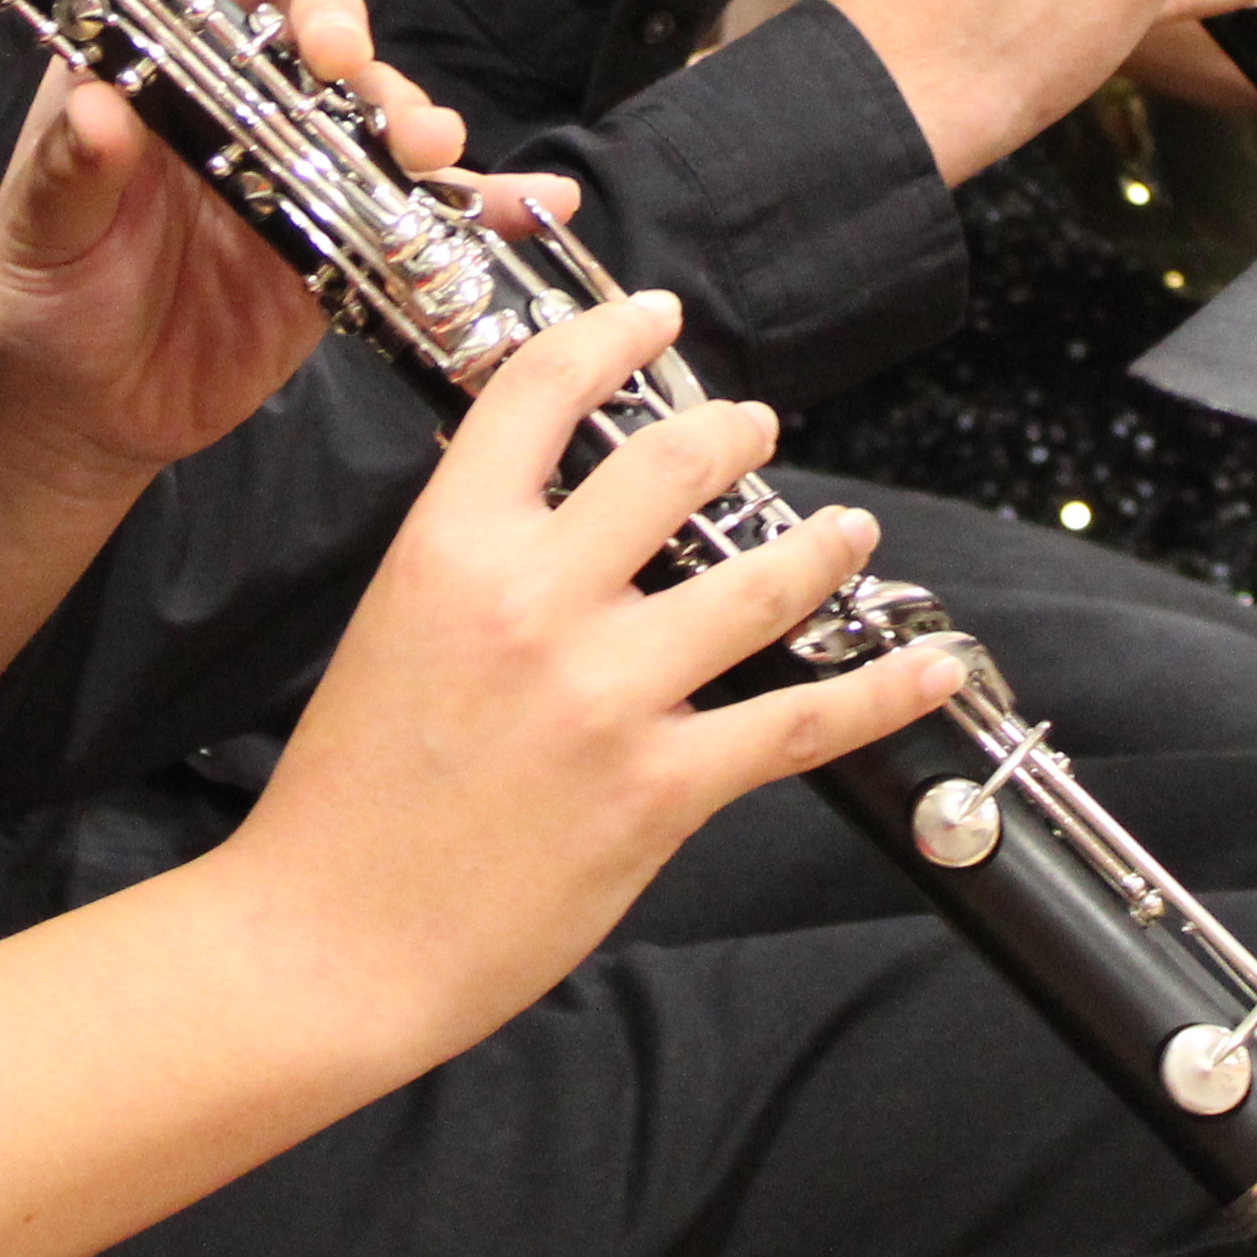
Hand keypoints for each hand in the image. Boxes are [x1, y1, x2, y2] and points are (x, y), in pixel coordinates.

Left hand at [0, 0, 519, 498]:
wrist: (88, 409)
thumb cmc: (46, 297)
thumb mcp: (41, 232)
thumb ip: (70, 169)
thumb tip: (96, 108)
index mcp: (148, 63)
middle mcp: (232, 92)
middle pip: (304, 13)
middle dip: (338, 21)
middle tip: (343, 62)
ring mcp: (298, 160)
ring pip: (372, 102)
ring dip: (410, 110)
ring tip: (426, 146)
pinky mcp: (344, 234)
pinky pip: (422, 208)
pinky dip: (484, 202)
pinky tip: (534, 202)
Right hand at [232, 285, 967, 1060]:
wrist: (328, 939)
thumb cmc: (348, 797)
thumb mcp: (391, 627)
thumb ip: (473, 558)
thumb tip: (552, 511)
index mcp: (449, 548)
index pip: (541, 391)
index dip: (611, 335)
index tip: (654, 317)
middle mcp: (535, 601)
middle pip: (673, 464)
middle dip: (733, 431)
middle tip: (755, 427)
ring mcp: (606, 693)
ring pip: (760, 580)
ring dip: (822, 545)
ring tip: (846, 532)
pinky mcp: (661, 787)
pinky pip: (801, 719)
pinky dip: (883, 689)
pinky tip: (928, 665)